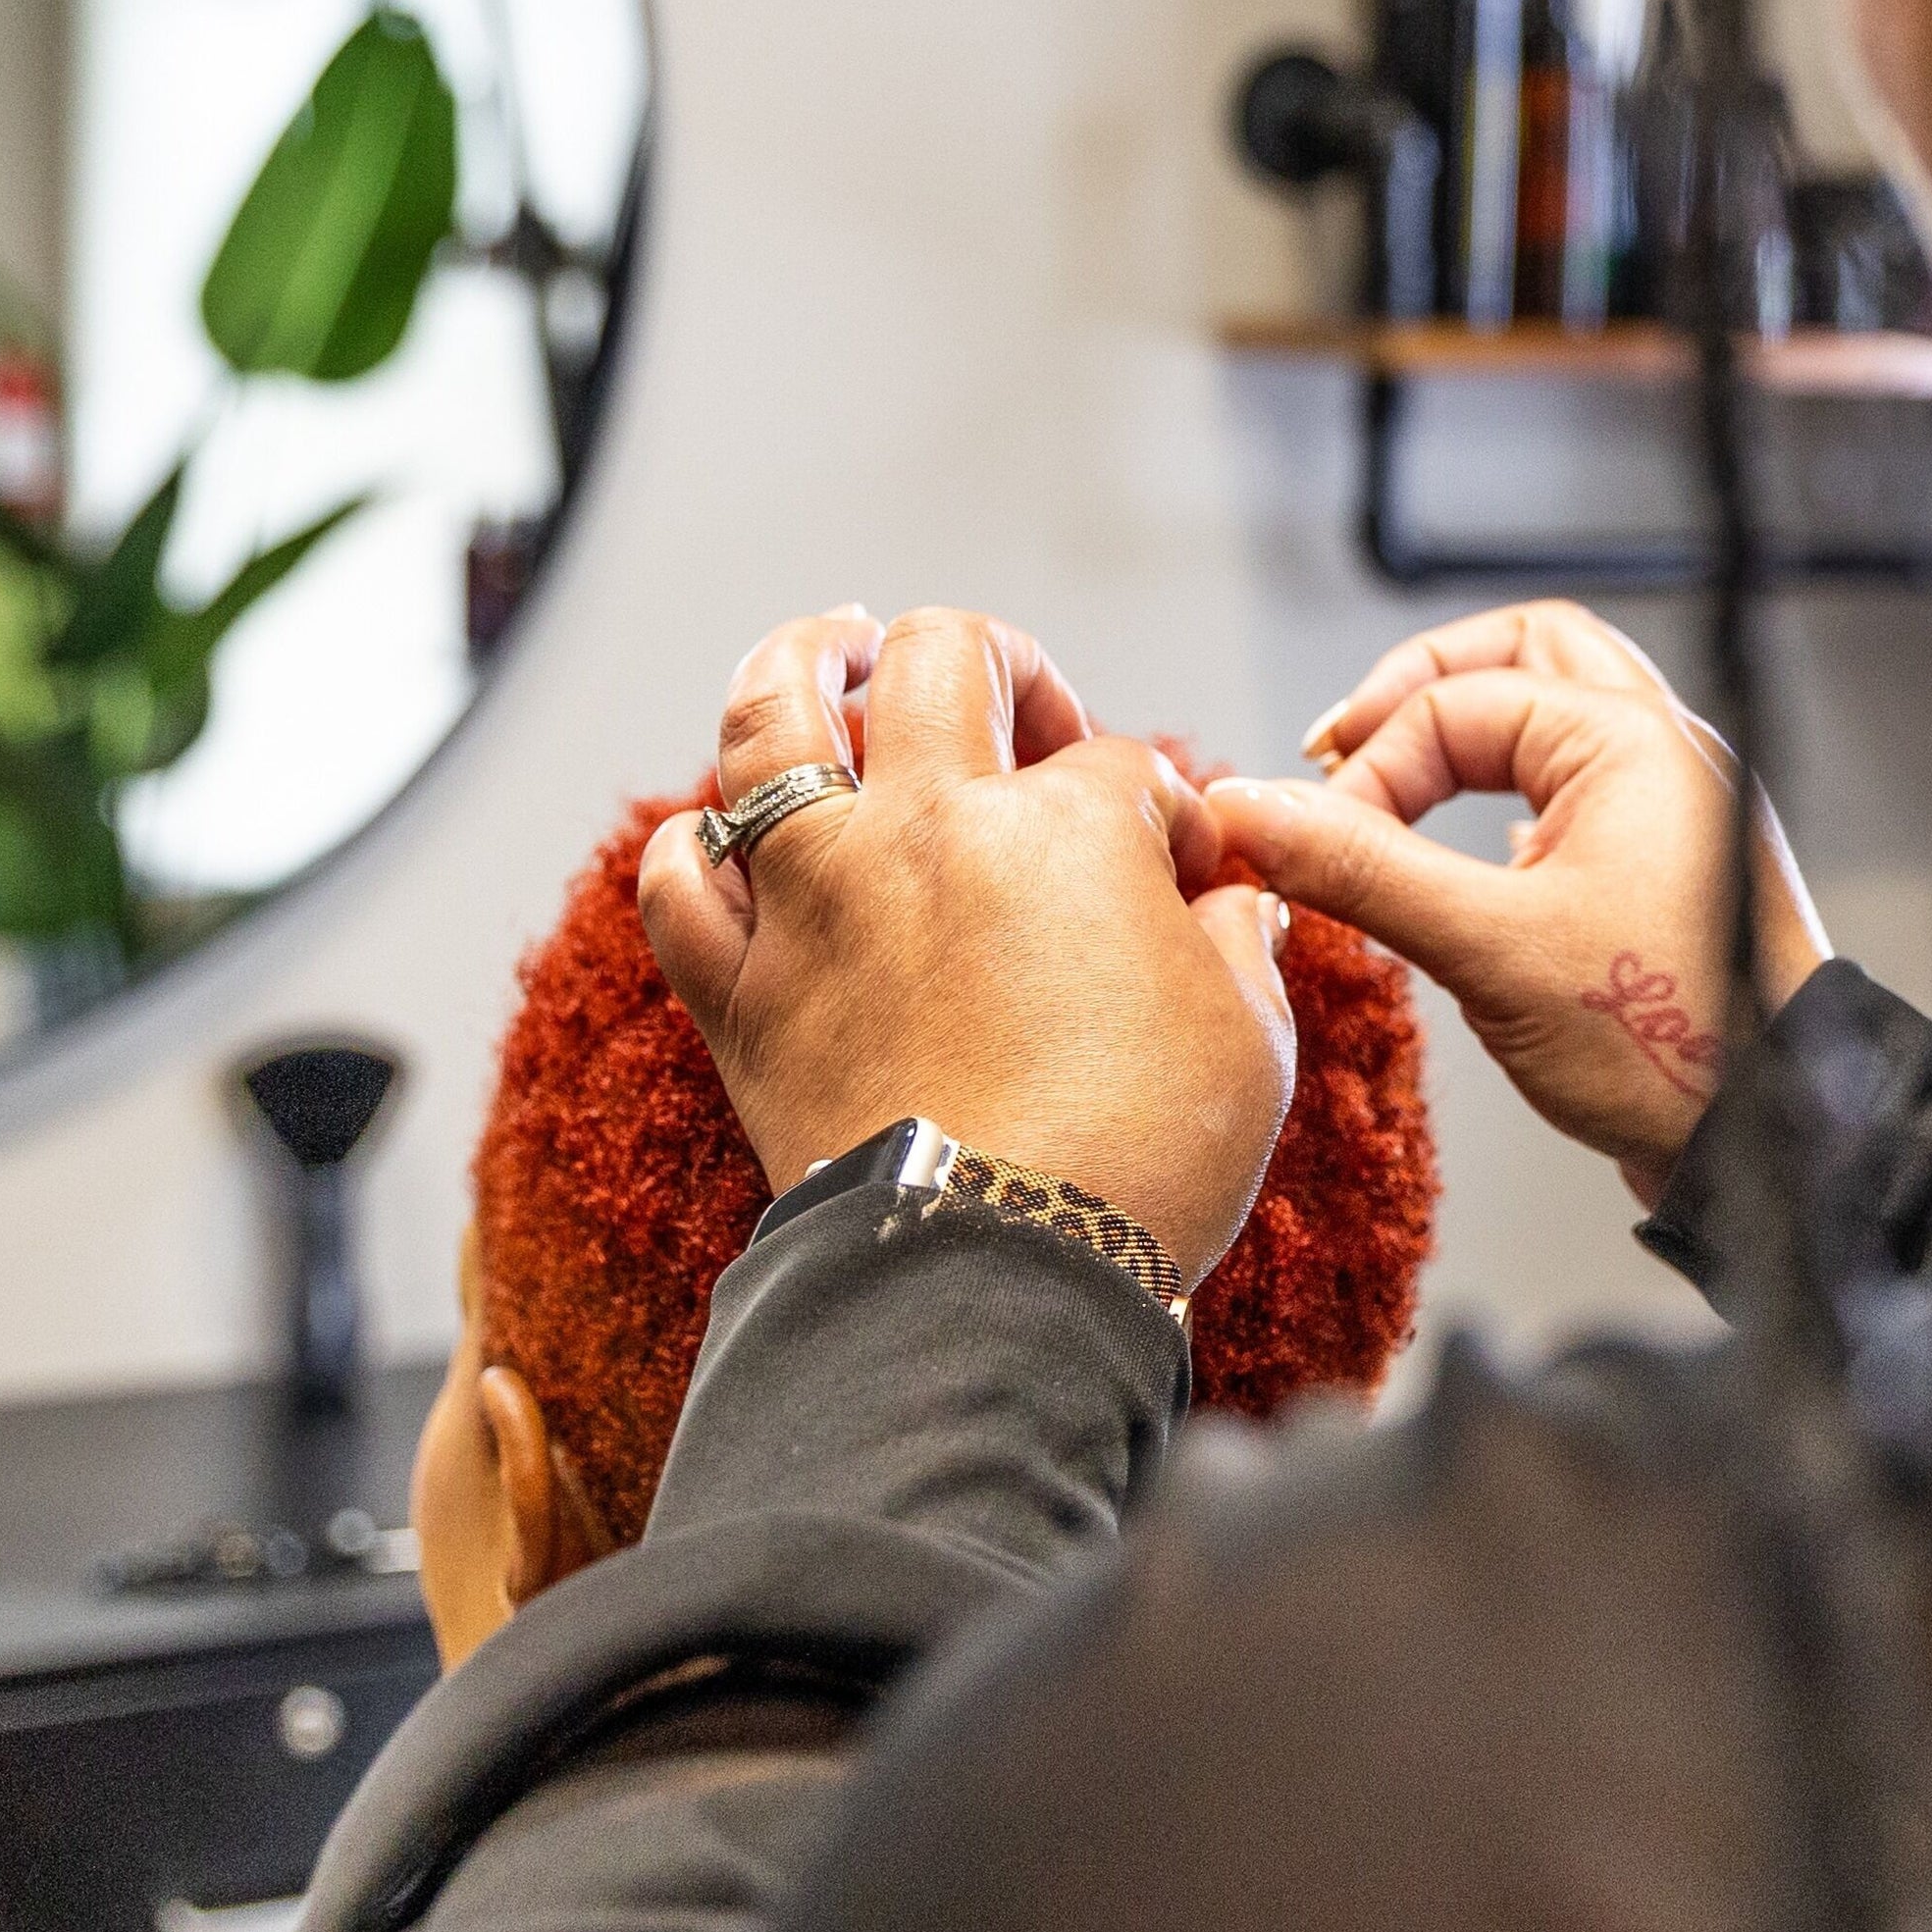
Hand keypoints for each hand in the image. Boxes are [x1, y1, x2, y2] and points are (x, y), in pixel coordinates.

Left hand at [637, 606, 1295, 1286]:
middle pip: (941, 660)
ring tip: (829, 644)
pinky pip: (680, 883)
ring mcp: (820, 899)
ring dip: (800, 661)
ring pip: (771, 718)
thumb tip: (1235, 911)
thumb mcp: (1251, 1045)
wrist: (993, 1288)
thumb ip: (1238, 949)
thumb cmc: (1137, 1168)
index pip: (1119, 765)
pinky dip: (695, 848)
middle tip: (1016, 705)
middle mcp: (929, 829)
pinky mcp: (742, 992)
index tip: (1178, 876)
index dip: (1161, 809)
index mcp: (1066, 828)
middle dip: (993, 660)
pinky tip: (725, 836)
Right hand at [1206, 601, 1828, 1205]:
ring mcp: (1672, 805)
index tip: (1314, 845)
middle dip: (1424, 689)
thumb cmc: (1667, 1040)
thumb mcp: (1488, 948)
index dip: (1368, 769)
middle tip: (1344, 744)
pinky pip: (1581, 784)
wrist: (1770, 1136)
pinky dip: (1512, 790)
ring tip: (1394, 786)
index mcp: (1630, 741)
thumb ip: (1362, 869)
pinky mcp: (1667, 865)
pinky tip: (1476, 848)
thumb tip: (1253, 811)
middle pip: (1525, 653)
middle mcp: (1662, 751)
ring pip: (1558, 714)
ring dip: (1470, 737)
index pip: (1455, 703)